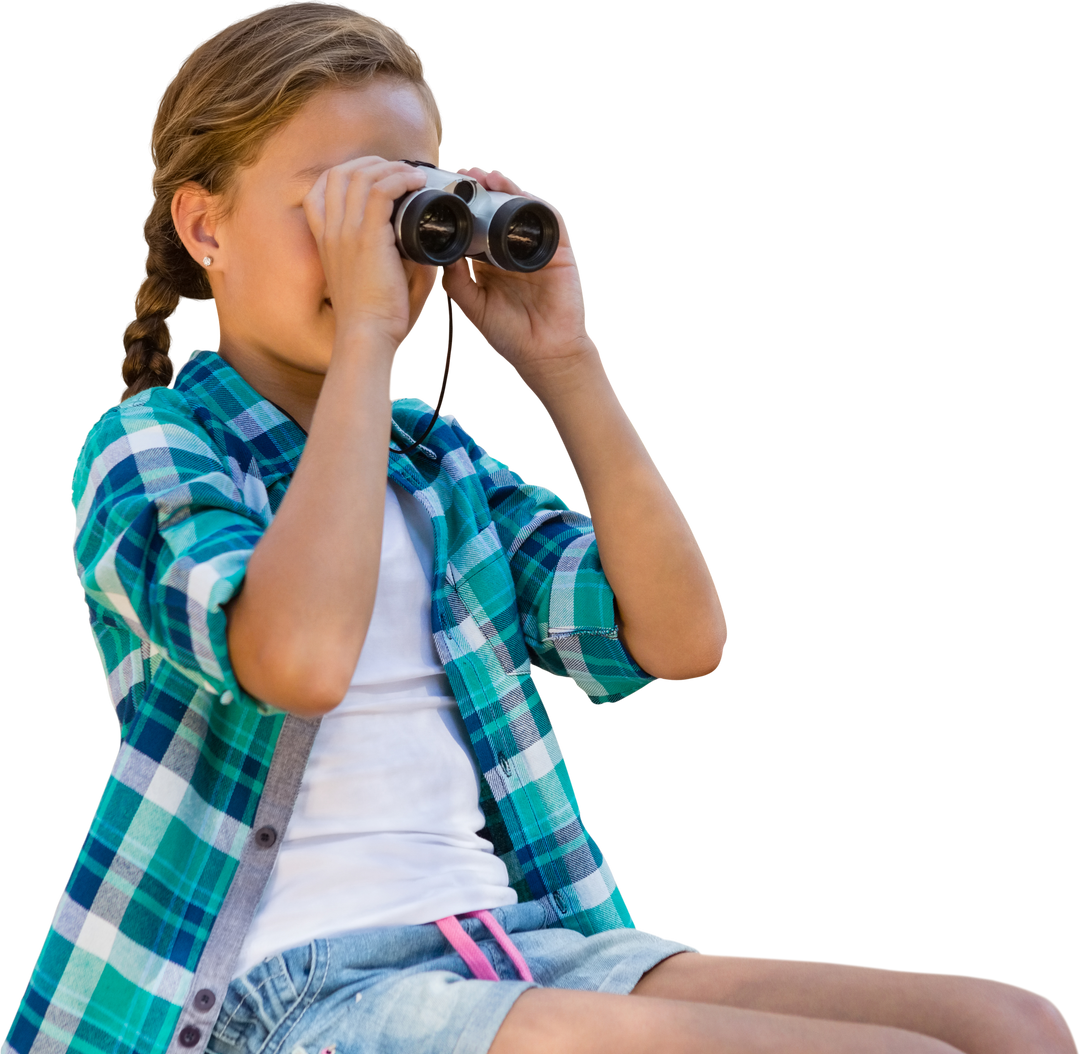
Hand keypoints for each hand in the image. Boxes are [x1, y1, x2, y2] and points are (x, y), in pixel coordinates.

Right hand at [302, 157, 430, 345]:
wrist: (367, 334)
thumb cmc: (373, 315)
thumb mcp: (368, 280)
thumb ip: (385, 256)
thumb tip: (419, 243)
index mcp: (324, 241)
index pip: (319, 189)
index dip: (345, 173)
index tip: (373, 176)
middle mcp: (330, 231)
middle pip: (339, 173)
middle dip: (370, 163)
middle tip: (398, 170)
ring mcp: (345, 231)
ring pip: (361, 176)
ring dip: (390, 168)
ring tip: (412, 175)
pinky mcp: (367, 236)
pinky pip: (381, 190)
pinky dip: (401, 180)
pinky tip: (416, 184)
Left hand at [438, 165, 600, 389]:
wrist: (543, 354)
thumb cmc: (509, 334)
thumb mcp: (471, 304)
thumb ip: (455, 278)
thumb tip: (440, 246)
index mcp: (491, 259)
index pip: (476, 221)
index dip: (462, 203)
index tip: (442, 188)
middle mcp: (513, 248)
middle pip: (498, 206)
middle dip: (480, 187)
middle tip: (460, 173)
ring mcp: (537, 246)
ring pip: (522, 205)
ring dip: (504, 186)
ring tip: (484, 176)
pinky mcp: (559, 249)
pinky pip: (549, 216)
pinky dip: (531, 199)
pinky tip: (513, 191)